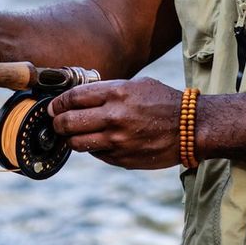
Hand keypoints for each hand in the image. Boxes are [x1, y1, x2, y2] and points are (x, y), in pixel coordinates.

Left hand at [48, 78, 182, 169]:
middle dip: (57, 123)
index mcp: (116, 93)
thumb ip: (108, 91)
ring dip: (71, 139)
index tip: (53, 107)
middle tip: (56, 122)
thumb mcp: (136, 85)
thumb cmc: (164, 102)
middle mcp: (113, 117)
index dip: (57, 103)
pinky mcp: (122, 159)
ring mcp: (117, 141)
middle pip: (67, 122)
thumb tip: (79, 98)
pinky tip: (99, 141)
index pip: (72, 98)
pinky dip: (92, 148)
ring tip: (74, 134)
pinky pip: (96, 154)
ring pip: (76, 143)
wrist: (192, 128)